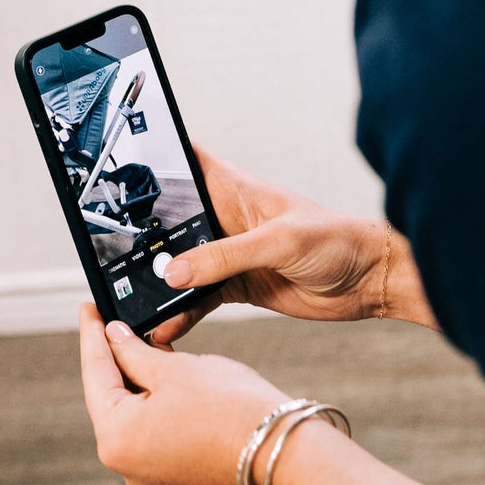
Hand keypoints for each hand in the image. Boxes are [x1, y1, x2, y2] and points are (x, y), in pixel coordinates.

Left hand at [80, 305, 417, 484]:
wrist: (284, 447)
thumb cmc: (234, 410)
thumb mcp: (174, 367)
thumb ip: (135, 350)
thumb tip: (114, 336)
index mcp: (117, 437)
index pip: (95, 373)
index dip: (91, 334)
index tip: (88, 308)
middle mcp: (126, 462)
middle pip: (110, 394)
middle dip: (113, 354)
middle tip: (110, 317)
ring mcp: (148, 470)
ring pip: (132, 409)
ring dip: (135, 374)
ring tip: (137, 336)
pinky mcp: (171, 469)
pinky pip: (151, 424)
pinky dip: (153, 396)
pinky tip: (158, 368)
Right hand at [148, 146, 435, 348]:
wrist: (371, 282)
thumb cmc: (336, 240)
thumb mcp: (277, 241)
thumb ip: (225, 256)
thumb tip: (175, 272)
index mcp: (234, 189)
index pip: (186, 163)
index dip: (156, 159)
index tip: (121, 167)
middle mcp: (226, 219)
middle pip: (174, 220)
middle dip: (145, 232)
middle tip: (114, 248)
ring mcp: (230, 254)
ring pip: (183, 264)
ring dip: (161, 279)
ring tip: (133, 296)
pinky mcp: (239, 287)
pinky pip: (200, 299)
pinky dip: (181, 312)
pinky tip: (165, 324)